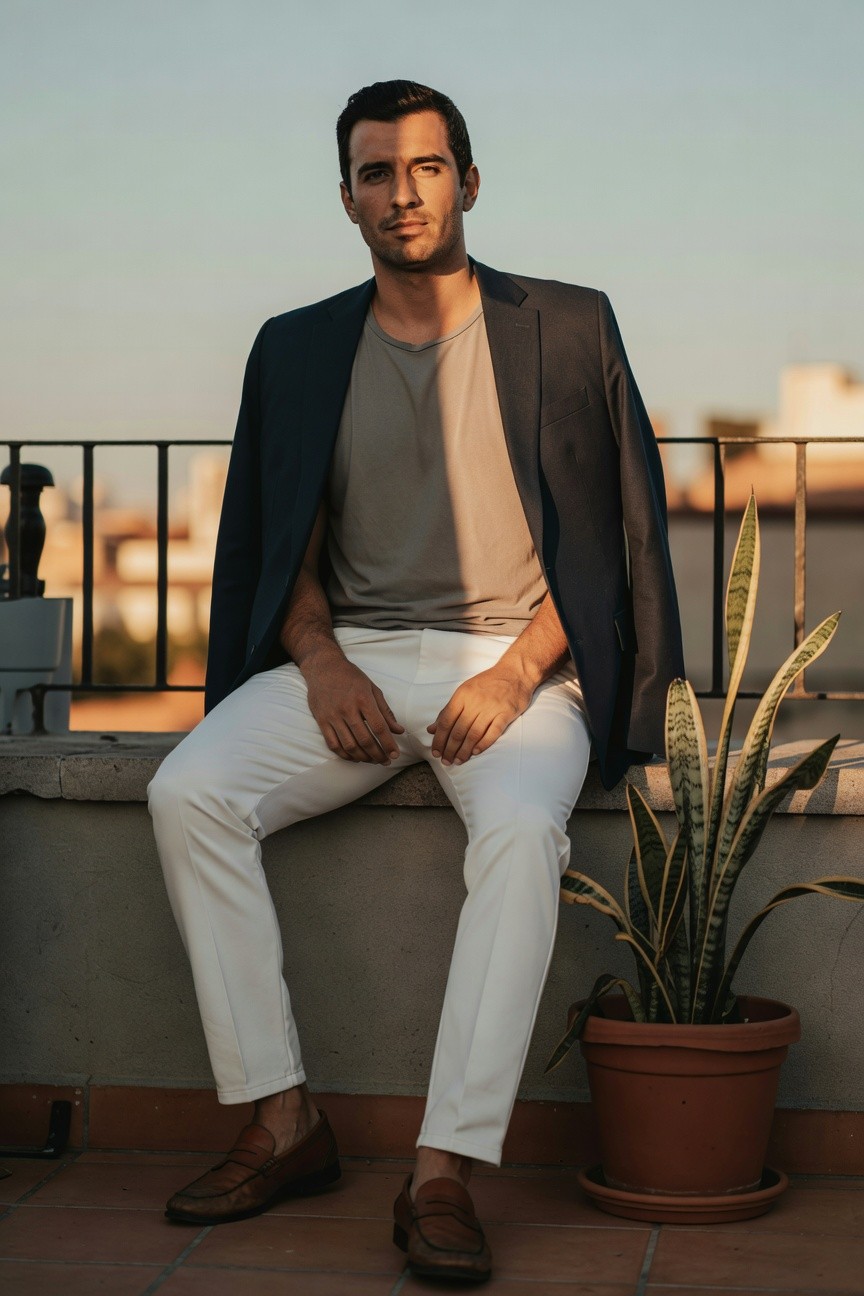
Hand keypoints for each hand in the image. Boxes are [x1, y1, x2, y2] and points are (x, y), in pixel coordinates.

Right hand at [302, 649, 403, 763]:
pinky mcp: (321, 721)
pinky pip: (333, 744)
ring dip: (363, 757)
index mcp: (363, 699)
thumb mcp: (372, 689)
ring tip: (372, 760)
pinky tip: (354, 757)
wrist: (323, 667)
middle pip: (365, 739)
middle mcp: (347, 709)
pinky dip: (345, 754)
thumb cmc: (351, 677)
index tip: (395, 754)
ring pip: (349, 745)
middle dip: (378, 754)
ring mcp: (333, 716)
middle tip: (386, 761)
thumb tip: (399, 731)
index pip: (379, 727)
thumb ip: (386, 711)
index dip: (388, 743)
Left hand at [427, 665, 532, 765]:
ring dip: (465, 750)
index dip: (439, 739)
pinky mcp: (506, 713)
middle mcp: (475, 701)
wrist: (514, 672)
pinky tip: (475, 752)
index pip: (446, 721)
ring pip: (474, 733)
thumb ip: (448, 710)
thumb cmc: (487, 683)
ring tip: (459, 760)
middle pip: (458, 730)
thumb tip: (432, 729)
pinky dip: (483, 743)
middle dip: (450, 748)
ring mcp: (492, 707)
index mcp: (462, 695)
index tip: (436, 752)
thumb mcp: (464, 691)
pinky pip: (493, 731)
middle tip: (446, 761)